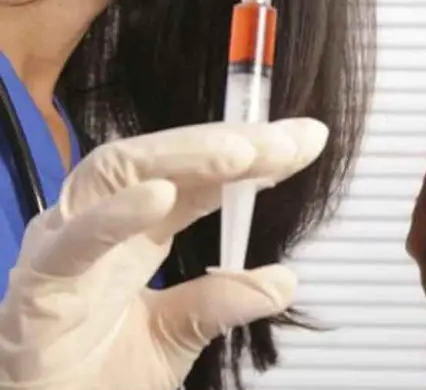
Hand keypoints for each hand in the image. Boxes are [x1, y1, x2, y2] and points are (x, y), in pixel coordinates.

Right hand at [0, 119, 327, 389]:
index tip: (306, 141)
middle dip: (231, 143)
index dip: (254, 156)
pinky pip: (74, 239)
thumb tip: (282, 282)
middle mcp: (103, 224)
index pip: (201, 178)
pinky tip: (161, 198)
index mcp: (140, 232)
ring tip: (241, 153)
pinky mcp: (38, 280)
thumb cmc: (91, 375)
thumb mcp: (174, 338)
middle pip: (167, 160)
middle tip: (289, 140)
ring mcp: (67, 244)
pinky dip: (116, 214)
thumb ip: (220, 305)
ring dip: (183, 157)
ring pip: (119, 171)